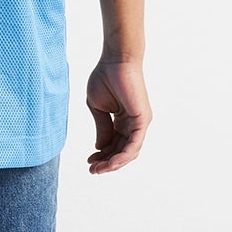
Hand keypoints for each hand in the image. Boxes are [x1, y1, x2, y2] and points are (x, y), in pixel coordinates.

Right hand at [84, 58, 151, 172]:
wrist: (115, 61)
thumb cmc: (105, 78)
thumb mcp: (98, 108)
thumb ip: (101, 128)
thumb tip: (100, 148)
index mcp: (123, 120)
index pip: (114, 144)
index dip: (102, 155)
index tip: (89, 162)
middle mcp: (133, 124)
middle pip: (122, 151)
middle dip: (106, 163)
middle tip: (92, 170)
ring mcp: (140, 123)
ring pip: (129, 151)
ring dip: (114, 163)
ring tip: (99, 169)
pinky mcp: (142, 120)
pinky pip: (134, 144)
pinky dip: (123, 155)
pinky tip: (111, 162)